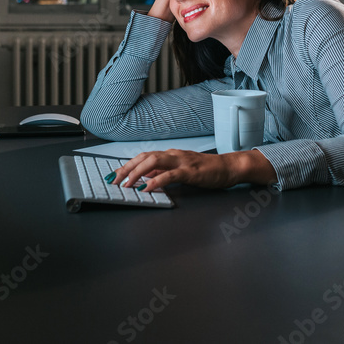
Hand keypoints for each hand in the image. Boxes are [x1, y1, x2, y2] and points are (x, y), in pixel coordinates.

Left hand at [107, 149, 276, 191]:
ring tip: (126, 183)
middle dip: (127, 168)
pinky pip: (170, 174)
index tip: (115, 175)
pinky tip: (147, 188)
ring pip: (154, 162)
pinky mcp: (191, 171)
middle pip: (144, 157)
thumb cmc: (206, 170)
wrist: (228, 167)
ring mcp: (182, 162)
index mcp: (170, 155)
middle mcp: (173, 155)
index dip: (128, 165)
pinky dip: (156, 181)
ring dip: (137, 173)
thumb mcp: (182, 170)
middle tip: (114, 180)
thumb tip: (146, 177)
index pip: (144, 157)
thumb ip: (165, 172)